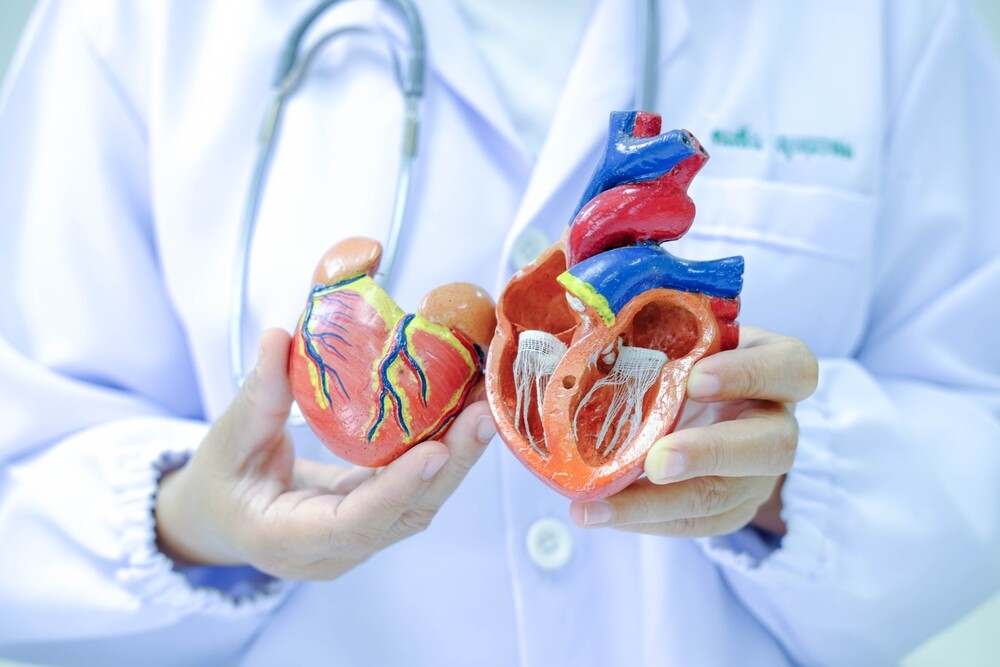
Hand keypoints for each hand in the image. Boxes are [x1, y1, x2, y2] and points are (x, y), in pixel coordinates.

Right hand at [155, 328, 495, 579]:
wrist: (224, 518)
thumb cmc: (221, 484)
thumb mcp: (226, 441)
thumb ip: (257, 395)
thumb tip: (279, 338)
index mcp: (287, 539)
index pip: (353, 523)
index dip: (396, 489)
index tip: (435, 450)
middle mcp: (335, 549)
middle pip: (406, 514)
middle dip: (452, 464)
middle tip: (485, 412)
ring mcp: (362, 538)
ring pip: (422, 503)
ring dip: (459, 455)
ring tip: (486, 404)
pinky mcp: (379, 517)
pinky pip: (418, 489)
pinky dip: (446, 453)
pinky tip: (466, 413)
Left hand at [569, 326, 816, 536]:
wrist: (703, 402)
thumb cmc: (690, 353)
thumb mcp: (686, 331)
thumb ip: (658, 322)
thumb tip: (586, 313)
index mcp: (777, 368)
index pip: (791, 368)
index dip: (748, 375)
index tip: (695, 379)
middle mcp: (777, 423)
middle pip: (770, 447)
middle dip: (708, 455)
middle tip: (655, 461)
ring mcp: (758, 474)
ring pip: (723, 497)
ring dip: (656, 505)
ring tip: (596, 507)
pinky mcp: (731, 509)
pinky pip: (694, 524)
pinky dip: (643, 521)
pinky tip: (600, 513)